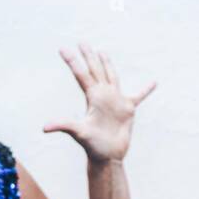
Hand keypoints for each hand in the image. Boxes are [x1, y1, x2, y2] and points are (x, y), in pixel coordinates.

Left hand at [43, 43, 154, 162]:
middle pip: (95, 71)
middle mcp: (103, 95)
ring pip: (112, 77)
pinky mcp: (128, 109)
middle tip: (82, 42)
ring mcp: (115, 101)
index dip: (73, 61)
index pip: (81, 75)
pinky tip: (154, 83)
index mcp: (92, 97)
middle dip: (89, 56)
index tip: (63, 49)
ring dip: (108, 65)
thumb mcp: (79, 133)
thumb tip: (44, 128)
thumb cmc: (93, 146)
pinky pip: (139, 96)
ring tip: (103, 52)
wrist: (107, 156)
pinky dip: (146, 90)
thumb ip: (63, 126)